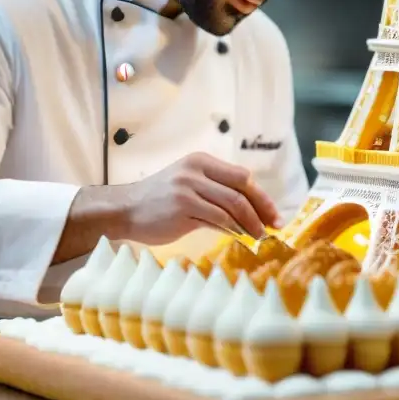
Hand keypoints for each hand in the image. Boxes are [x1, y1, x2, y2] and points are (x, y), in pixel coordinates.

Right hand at [115, 152, 278, 242]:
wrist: (124, 210)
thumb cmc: (159, 200)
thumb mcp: (188, 184)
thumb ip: (216, 189)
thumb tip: (252, 208)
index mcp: (201, 161)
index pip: (241, 176)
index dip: (261, 195)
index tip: (273, 213)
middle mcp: (196, 171)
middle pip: (242, 187)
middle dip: (262, 208)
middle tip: (275, 225)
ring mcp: (189, 189)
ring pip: (233, 205)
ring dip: (251, 223)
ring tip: (260, 236)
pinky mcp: (183, 209)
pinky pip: (218, 220)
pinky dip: (235, 230)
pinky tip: (242, 238)